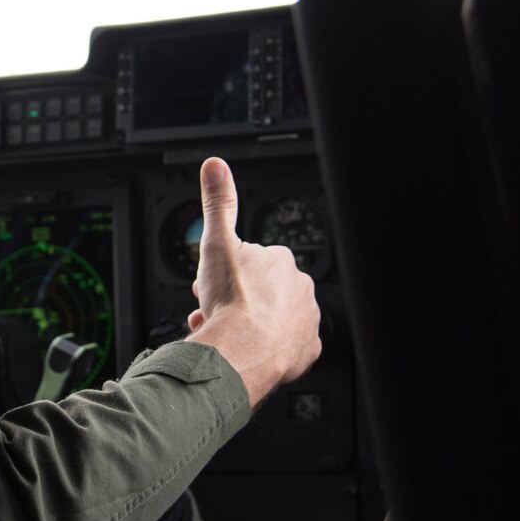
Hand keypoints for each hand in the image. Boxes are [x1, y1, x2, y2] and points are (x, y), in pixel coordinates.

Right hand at [185, 157, 320, 406]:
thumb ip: (218, 203)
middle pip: (263, 291)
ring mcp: (306, 322)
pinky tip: (248, 349)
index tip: (213, 283)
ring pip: (273, 320)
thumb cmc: (232, 302)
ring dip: (250, 324)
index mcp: (282, 261)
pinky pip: (287, 347)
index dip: (228, 272)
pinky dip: (268, 349)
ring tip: (226, 333)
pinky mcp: (305, 352)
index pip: (253, 261)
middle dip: (237, 300)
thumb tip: (215, 167)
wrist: (241, 353)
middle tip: (216, 309)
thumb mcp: (216, 242)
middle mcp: (301, 289)